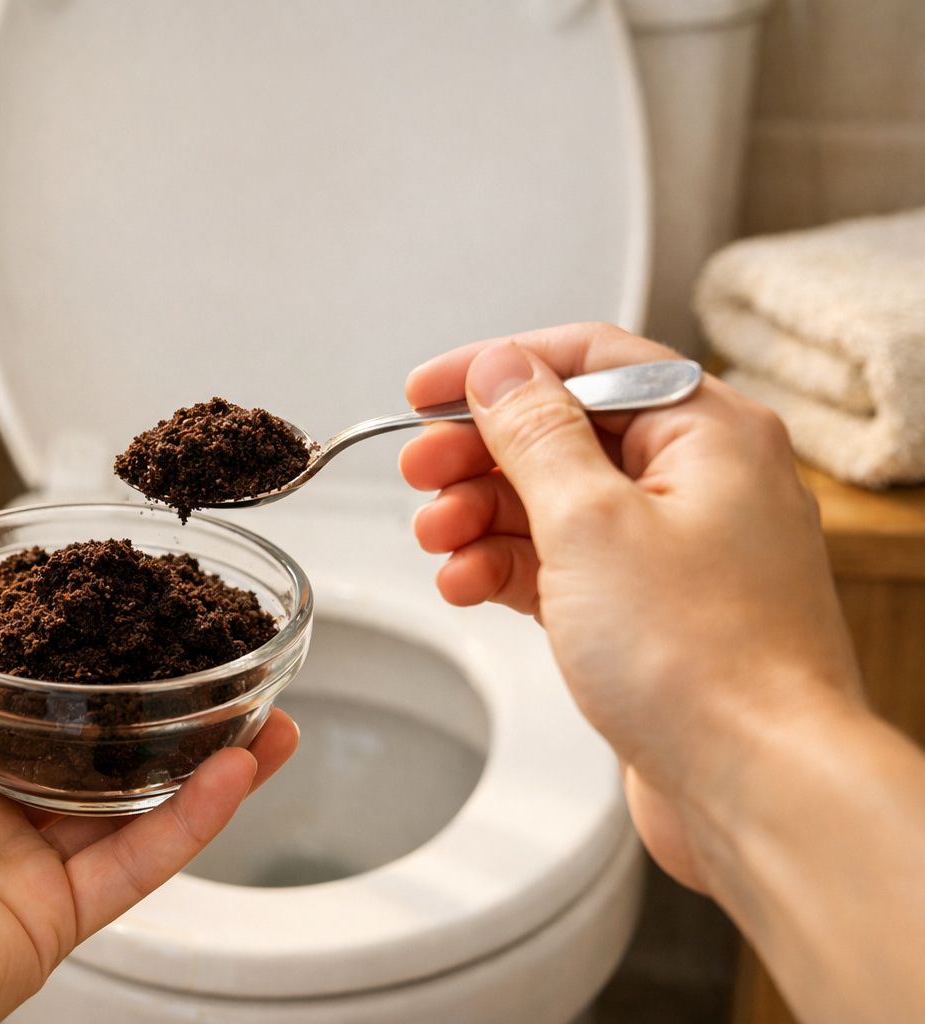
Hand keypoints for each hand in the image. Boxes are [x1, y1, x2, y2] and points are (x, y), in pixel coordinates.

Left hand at [0, 572, 296, 1023]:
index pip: (14, 687)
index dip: (69, 650)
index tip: (119, 609)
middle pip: (90, 742)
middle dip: (154, 703)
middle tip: (209, 658)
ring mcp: (24, 859)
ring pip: (132, 798)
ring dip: (201, 757)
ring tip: (264, 709)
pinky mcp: (58, 912)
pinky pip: (139, 858)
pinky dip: (194, 817)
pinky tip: (240, 767)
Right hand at [397, 324, 863, 890]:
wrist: (757, 786)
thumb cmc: (705, 661)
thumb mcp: (590, 522)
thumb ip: (534, 435)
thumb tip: (501, 370)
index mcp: (709, 434)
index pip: (590, 362)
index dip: (499, 368)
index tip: (427, 393)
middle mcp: (703, 482)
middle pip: (566, 434)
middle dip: (481, 453)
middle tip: (418, 471)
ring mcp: (679, 551)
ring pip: (558, 504)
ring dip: (484, 515)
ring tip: (436, 538)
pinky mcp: (653, 612)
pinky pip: (566, 566)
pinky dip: (509, 568)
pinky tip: (467, 583)